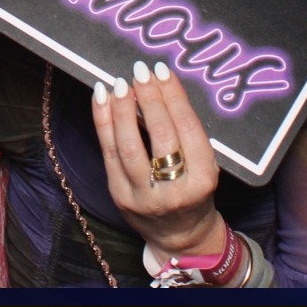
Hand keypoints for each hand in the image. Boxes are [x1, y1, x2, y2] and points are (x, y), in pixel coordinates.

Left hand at [91, 61, 223, 259]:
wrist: (180, 236)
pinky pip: (108, 152)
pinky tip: (101, 97)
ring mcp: (143, 195)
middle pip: (160, 136)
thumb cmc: (194, 192)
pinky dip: (102, 121)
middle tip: (141, 71)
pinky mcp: (119, 195)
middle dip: (149, 99)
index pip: (189, 130)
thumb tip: (159, 86)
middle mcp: (174, 190)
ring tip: (120, 83)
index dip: (174, 97)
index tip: (162, 71)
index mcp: (203, 180)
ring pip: (129, 145)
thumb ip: (186, 134)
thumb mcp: (204, 166)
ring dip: (122, 109)